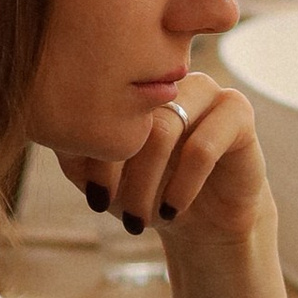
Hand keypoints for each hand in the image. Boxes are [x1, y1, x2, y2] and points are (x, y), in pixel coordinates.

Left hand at [59, 75, 268, 249]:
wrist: (204, 220)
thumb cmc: (148, 191)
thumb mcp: (104, 179)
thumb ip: (79, 157)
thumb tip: (59, 138)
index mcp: (134, 83)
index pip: (101, 106)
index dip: (92, 155)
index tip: (95, 199)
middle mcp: (169, 78)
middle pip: (131, 117)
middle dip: (119, 173)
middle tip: (115, 212)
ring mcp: (207, 89)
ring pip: (164, 130)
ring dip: (146, 184)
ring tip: (140, 219)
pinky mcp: (238, 112)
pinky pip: (203, 147)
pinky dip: (182, 186)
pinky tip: (172, 211)